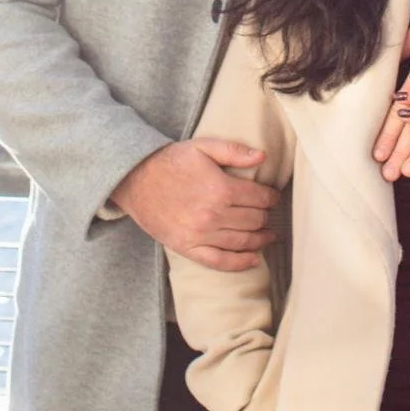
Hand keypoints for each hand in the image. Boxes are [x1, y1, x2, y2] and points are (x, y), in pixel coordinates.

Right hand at [112, 138, 278, 270]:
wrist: (135, 180)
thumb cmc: (171, 161)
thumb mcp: (202, 147)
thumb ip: (234, 151)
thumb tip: (263, 157)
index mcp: (221, 188)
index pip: (259, 198)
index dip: (271, 197)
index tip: (273, 197)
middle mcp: (214, 214)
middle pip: (254, 220)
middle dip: (266, 217)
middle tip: (269, 214)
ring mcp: (201, 234)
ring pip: (242, 241)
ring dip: (260, 240)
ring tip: (269, 236)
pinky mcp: (188, 248)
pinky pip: (220, 262)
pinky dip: (240, 263)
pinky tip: (253, 260)